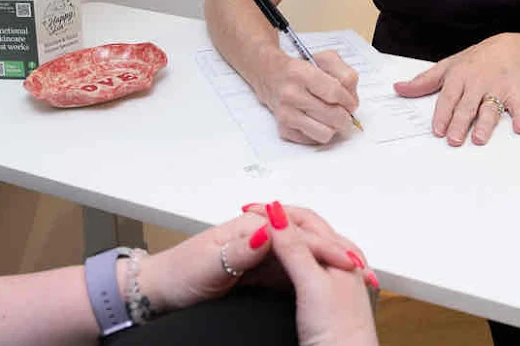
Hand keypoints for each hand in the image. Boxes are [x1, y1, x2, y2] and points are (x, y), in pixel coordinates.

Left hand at [140, 202, 366, 313]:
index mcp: (247, 229)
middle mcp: (256, 236)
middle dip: (335, 249)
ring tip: (354, 273)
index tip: (346, 262)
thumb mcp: (207, 267)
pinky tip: (325, 282)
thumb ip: (238, 251)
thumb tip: (269, 231)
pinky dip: (311, 274)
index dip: (323, 247)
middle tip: (361, 266)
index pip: (296, 234)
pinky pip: (291, 268)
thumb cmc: (178, 275)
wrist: (158, 290)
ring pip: (301, 252)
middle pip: (304, 237)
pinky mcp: (256, 269)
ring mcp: (258, 252)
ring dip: (328, 260)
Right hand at [251, 203, 378, 345]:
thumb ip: (294, 249)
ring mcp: (330, 278)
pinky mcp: (321, 296)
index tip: (251, 210)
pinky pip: (300, 266)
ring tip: (258, 235)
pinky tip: (273, 265)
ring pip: (302, 247)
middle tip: (251, 216)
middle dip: (277, 220)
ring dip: (280, 238)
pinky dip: (283, 258)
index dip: (276, 211)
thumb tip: (277, 215)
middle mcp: (338, 260)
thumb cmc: (339, 332)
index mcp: (340, 251)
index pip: (304, 218)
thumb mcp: (311, 284)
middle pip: (304, 229)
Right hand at [257, 49, 359, 144]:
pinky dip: (319, 132)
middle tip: (344, 113)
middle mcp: (290, 94)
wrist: (270, 76)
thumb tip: (352, 101)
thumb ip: (346, 75)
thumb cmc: (301, 69)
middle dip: (346, 117)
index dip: (349, 100)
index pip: (335, 93)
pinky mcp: (283, 129)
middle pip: (333, 116)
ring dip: (333, 127)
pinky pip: (313, 140)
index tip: (350, 102)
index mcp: (301, 73)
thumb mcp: (326, 59)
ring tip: (331, 118)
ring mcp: (285, 114)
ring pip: (325, 133)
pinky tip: (316, 120)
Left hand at [392, 33, 519, 146]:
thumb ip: (423, 81)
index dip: (442, 114)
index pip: (448, 97)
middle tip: (453, 140)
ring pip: (490, 107)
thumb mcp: (447, 66)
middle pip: (467, 105)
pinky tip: (519, 128)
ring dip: (485, 123)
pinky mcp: (515, 91)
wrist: (510, 48)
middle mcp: (477, 83)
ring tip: (479, 138)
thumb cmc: (475, 60)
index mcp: (458, 76)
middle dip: (460, 122)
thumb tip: (399, 88)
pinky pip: (518, 105)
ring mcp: (497, 87)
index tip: (437, 130)